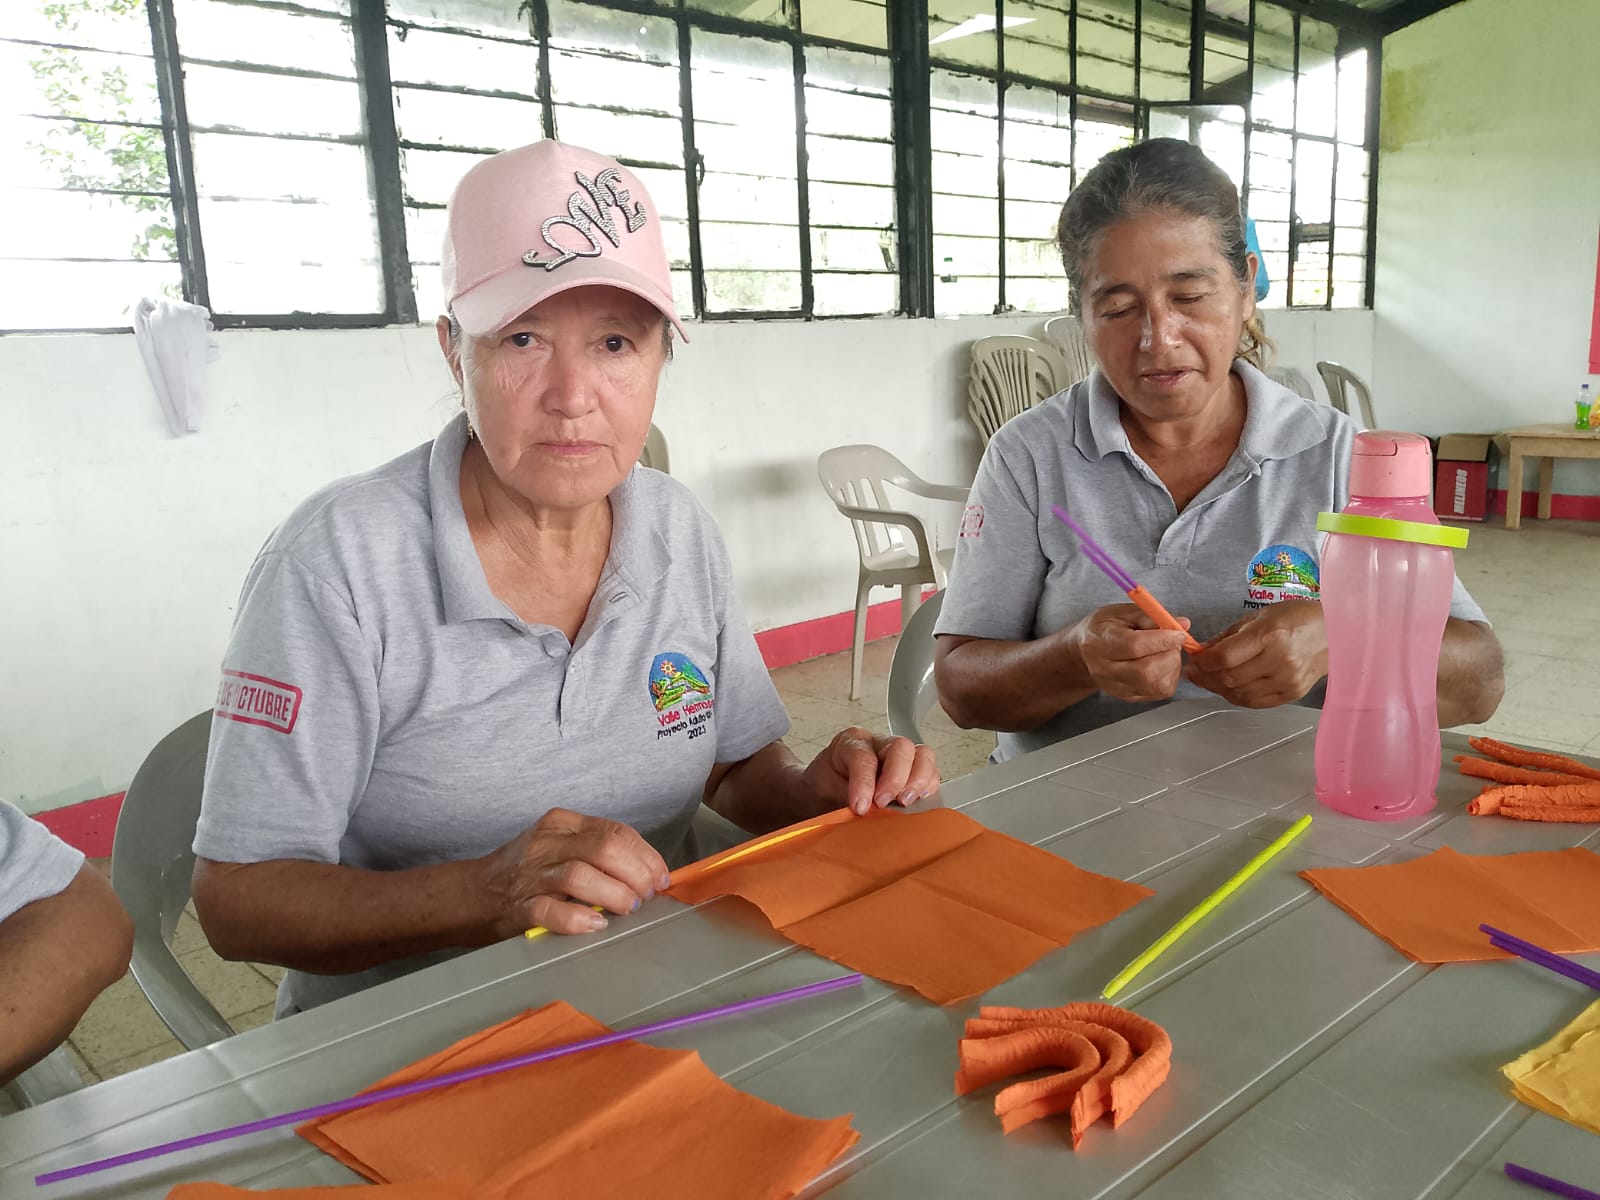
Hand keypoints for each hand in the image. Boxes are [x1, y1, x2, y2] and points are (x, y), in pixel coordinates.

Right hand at [476, 808, 670, 939]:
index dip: (646, 856)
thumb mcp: (559, 845)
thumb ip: (597, 851)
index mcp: (562, 824)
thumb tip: (647, 872)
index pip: (616, 831)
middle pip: (605, 849)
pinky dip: (578, 918)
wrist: (472, 894)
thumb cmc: (525, 872)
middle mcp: (547, 844)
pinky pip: (552, 910)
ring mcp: (532, 875)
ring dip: (615, 893)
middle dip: (637, 874)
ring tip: (628, 909)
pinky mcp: (520, 907)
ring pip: (581, 875)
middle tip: (647, 896)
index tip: (660, 877)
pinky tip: (596, 923)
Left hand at [803, 727, 940, 816]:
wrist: (821, 794)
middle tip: (884, 803)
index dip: (864, 782)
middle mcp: (878, 743)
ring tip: (904, 803)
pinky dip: (928, 787)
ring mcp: (899, 755)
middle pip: (900, 748)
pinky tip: (917, 802)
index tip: (860, 807)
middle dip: (896, 778)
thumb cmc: (824, 791)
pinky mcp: (913, 771)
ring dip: (918, 781)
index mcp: (851, 743)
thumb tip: (866, 813)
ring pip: (922, 755)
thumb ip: (845, 800)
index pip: (864, 756)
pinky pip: (932, 772)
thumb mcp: (824, 795)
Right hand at [1069, 603, 1191, 703]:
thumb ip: (1152, 616)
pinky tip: (1162, 664)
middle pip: (1146, 672)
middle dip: (1170, 655)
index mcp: (1100, 642)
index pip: (1135, 646)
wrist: (1085, 652)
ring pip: (1156, 685)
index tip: (1178, 633)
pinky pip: (1159, 692)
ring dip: (1172, 666)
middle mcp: (1105, 669)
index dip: (1162, 640)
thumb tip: (1182, 624)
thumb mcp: (1123, 612)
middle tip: (1173, 642)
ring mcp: (1116, 687)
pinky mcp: (1128, 697)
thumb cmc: (1105, 628)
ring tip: (1166, 651)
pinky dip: (1169, 676)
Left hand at [1183, 599, 1327, 708]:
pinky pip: (1255, 702)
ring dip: (1218, 689)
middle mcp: (1280, 660)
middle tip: (1195, 673)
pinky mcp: (1293, 693)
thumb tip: (1202, 652)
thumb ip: (1228, 637)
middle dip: (1206, 678)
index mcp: (1270, 635)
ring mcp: (1288, 680)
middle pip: (1230, 678)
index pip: (1225, 657)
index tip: (1194, 661)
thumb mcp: (1259, 617)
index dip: (1204, 662)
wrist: (1335, 633)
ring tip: (1209, 680)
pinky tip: (1229, 688)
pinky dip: (1237, 697)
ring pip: (1240, 694)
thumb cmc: (1295, 618)